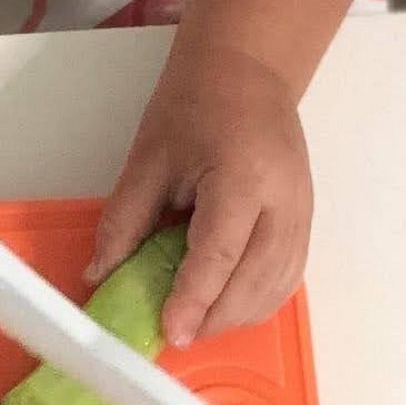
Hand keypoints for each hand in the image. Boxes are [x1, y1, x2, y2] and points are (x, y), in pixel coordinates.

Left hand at [87, 51, 312, 346]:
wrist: (248, 70)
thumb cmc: (197, 104)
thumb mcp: (148, 158)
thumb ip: (125, 220)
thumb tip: (100, 273)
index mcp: (243, 177)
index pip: (220, 252)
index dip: (194, 298)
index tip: (169, 331)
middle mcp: (284, 201)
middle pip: (255, 281)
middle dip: (214, 317)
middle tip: (173, 334)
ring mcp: (303, 213)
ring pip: (276, 287)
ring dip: (236, 315)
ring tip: (193, 324)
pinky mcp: (305, 222)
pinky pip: (287, 277)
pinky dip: (256, 301)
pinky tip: (223, 307)